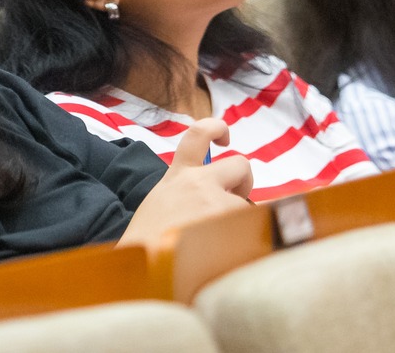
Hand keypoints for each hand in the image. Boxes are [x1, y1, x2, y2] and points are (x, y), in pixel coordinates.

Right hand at [117, 117, 253, 251]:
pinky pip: (251, 226)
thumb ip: (182, 194)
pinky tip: (228, 253)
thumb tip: (204, 204)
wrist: (143, 267)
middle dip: (244, 180)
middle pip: (240, 164)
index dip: (216, 128)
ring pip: (246, 204)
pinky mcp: (230, 224)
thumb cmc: (144, 244)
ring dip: (240, 220)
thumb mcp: (157, 205)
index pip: (198, 134)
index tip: (224, 138)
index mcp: (177, 176)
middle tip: (235, 200)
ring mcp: (217, 202)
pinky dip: (245, 239)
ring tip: (220, 243)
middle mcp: (199, 182)